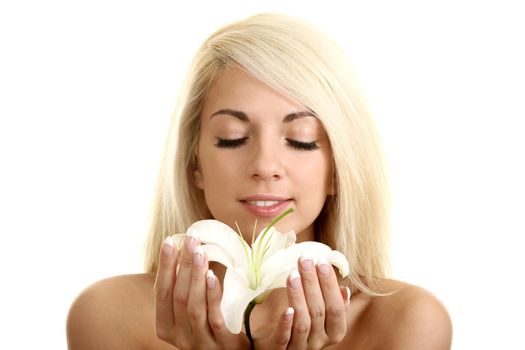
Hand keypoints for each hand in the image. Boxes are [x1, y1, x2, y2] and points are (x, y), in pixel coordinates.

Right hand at [154, 234, 249, 349]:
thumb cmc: (209, 327)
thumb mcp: (190, 312)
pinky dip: (212, 295)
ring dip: (195, 276)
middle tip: (190, 239)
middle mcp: (179, 337)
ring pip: (193, 306)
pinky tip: (213, 276)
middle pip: (177, 296)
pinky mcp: (222, 344)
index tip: (170, 241)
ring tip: (200, 251)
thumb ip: (184, 290)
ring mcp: (201, 342)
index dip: (165, 266)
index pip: (161, 292)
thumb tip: (185, 250)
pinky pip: (214, 318)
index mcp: (166, 327)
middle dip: (182, 264)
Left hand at [254, 256, 350, 349]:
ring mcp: (300, 347)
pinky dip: (286, 324)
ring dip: (298, 297)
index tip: (322, 261)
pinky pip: (284, 339)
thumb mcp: (322, 316)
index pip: (336, 307)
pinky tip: (286, 309)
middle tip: (305, 260)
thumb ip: (334, 304)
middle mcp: (320, 342)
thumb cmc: (303, 325)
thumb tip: (344, 289)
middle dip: (312, 283)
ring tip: (293, 274)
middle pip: (319, 311)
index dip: (329, 284)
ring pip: (303, 323)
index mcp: (334, 332)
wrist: (278, 348)